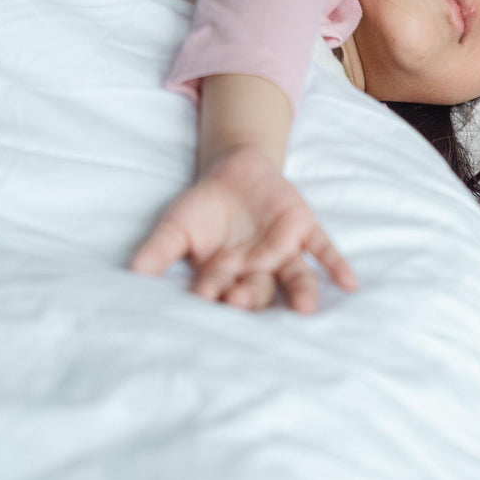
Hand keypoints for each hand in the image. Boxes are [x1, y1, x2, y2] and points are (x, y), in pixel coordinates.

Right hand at [130, 145, 356, 312]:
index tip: (205, 299)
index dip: (212, 293)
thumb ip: (158, 251)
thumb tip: (131, 277)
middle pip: (257, 290)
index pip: (217, 289)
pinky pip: (322, 248)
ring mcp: (283, 251)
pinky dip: (335, 264)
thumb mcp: (176, 225)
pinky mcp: (303, 228)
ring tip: (306, 309)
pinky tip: (349, 283)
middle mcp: (257, 271)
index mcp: (225, 275)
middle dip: (250, 296)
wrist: (234, 170)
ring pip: (294, 277)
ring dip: (301, 293)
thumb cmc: (203, 207)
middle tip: (239, 301)